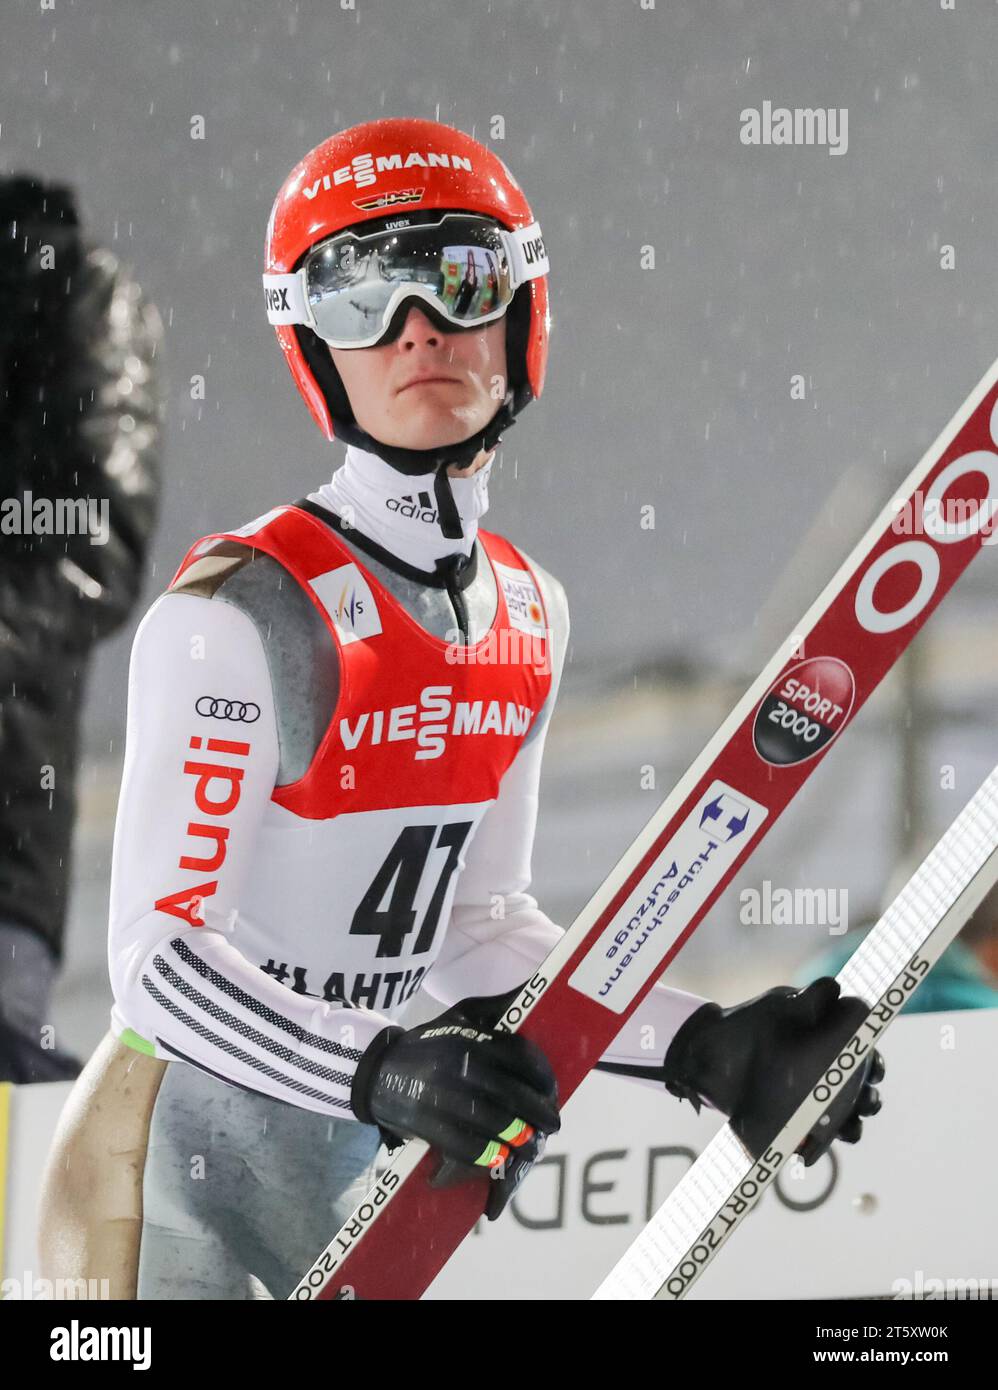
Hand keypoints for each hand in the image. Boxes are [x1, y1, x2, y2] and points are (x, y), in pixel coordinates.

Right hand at [351, 986, 558, 1216]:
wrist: (376, 1069)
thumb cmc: (430, 1044)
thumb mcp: (459, 1017)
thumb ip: (496, 1009)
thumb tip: (533, 992)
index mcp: (470, 1038)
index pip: (518, 1055)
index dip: (542, 1076)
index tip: (553, 1090)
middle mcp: (458, 1066)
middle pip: (509, 1092)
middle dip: (538, 1111)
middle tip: (553, 1124)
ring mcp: (441, 1096)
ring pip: (490, 1120)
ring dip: (518, 1137)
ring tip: (534, 1146)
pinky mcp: (426, 1123)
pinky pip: (461, 1142)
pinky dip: (484, 1153)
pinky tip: (501, 1158)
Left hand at [663, 978, 883, 1164]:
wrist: (708, 1055)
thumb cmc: (748, 1026)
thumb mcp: (780, 1006)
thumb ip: (810, 999)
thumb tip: (836, 988)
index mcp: (827, 1042)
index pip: (863, 1055)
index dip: (873, 1063)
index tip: (873, 1070)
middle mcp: (823, 1073)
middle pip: (859, 1092)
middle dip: (868, 1099)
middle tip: (864, 1102)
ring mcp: (808, 1100)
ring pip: (843, 1119)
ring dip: (851, 1126)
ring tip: (847, 1128)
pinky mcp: (790, 1123)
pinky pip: (810, 1141)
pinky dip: (815, 1148)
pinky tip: (809, 1151)